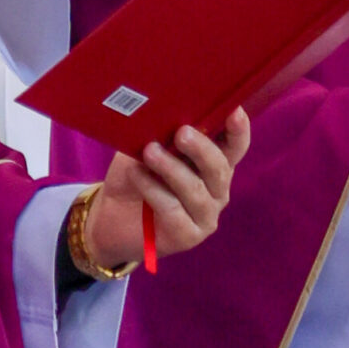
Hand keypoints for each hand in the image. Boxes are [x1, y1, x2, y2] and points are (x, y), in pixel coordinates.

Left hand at [85, 111, 251, 269]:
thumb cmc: (136, 174)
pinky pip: (173, 210)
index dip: (238, 130)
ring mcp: (205, 216)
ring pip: (195, 190)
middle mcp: (216, 190)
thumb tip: (166, 113)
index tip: (234, 111)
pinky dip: (153, 190)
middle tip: (181, 132)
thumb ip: (163, 134)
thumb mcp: (147, 147)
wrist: (109, 215)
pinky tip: (137, 174)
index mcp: (213, 163)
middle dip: (201, 148)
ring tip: (149, 151)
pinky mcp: (188, 236)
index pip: (235, 146)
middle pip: (219, 168)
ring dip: (171, 168)